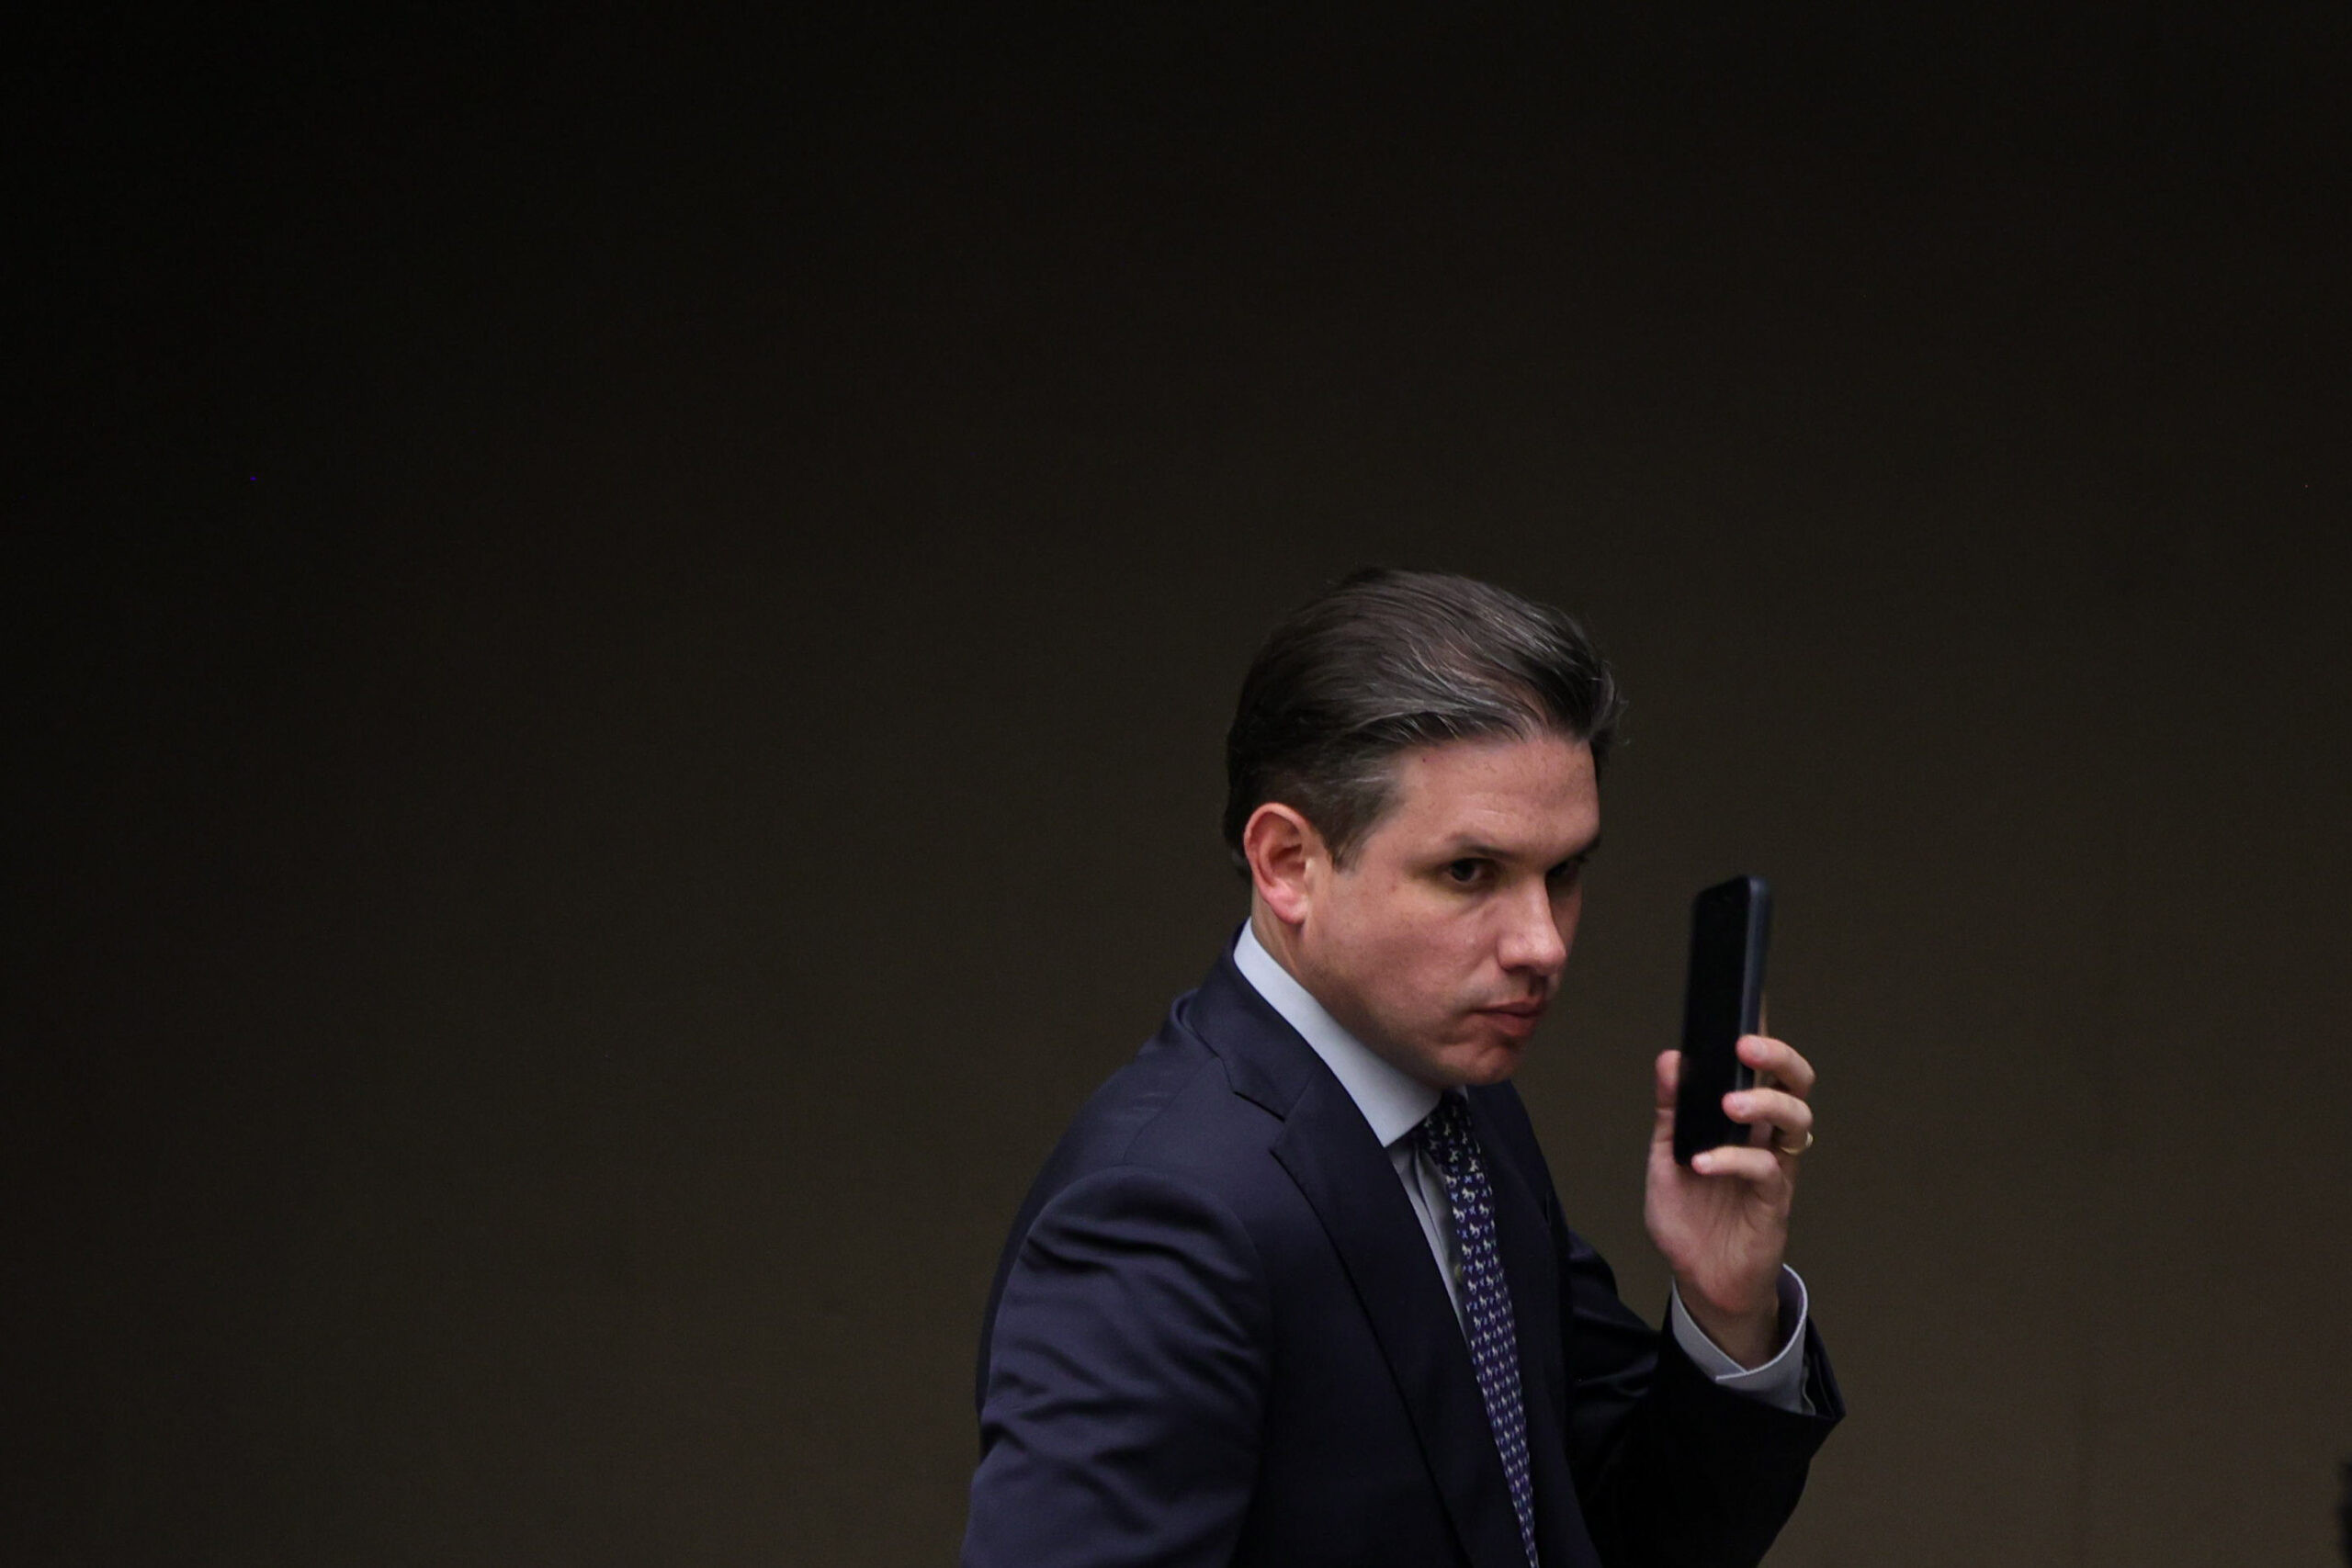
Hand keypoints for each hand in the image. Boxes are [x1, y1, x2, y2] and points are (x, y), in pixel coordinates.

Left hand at [1642, 1033, 1815, 1367]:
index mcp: (1743, 1120)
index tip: (1750, 1002)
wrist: (1700, 1281)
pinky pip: (1766, 1169)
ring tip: (1728, 1106)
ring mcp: (1775, 1167)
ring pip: (1798, 1118)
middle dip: (1777, 1057)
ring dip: (1765, 1103)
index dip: (1763, 1035)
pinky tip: (1702, 1163)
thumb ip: (1669, 1111)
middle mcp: (1766, 1137)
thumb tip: (1670, 1058)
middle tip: (1745, 1047)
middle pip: (1796, 1082)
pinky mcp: (1774, 1202)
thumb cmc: (1690, 1218)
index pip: (1760, 1069)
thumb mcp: (1665, 1157)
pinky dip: (1733, 1160)